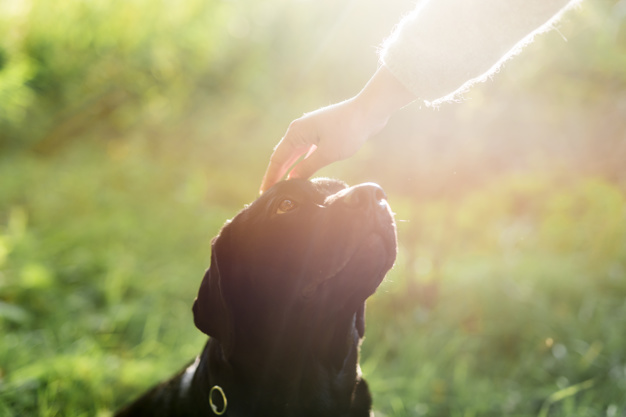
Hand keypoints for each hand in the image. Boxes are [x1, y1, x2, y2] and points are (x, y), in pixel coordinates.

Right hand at [260, 99, 377, 193]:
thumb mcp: (327, 154)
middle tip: (268, 193)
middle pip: (283, 156)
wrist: (369, 111)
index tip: (264, 193)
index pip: (277, 159)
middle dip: (276, 174)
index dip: (270, 177)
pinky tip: (299, 173)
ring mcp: (310, 130)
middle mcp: (299, 129)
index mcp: (296, 132)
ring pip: (294, 153)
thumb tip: (292, 179)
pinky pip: (305, 151)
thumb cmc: (348, 131)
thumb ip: (307, 167)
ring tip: (281, 185)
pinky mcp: (321, 133)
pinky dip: (300, 163)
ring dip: (288, 169)